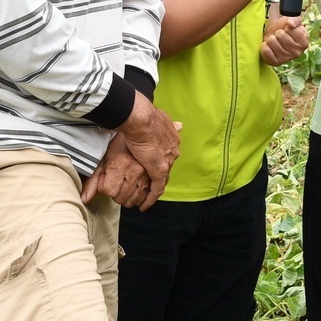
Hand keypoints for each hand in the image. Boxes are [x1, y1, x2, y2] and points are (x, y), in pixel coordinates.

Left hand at [81, 133, 150, 208]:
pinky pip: (149, 195)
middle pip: (121, 198)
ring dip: (127, 197)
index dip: (104, 186)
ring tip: (124, 185)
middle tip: (114, 181)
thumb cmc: (119, 144)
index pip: (109, 191)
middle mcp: (136, 171)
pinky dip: (141, 197)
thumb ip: (92, 180)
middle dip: (114, 193)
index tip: (105, 178)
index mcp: (122, 165)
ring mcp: (147, 174)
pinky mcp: (156, 175)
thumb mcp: (103, 160)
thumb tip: (84, 199)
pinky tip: (135, 192)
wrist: (141, 131)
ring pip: (134, 200)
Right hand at [117, 93, 180, 209]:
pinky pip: (157, 188)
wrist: (141, 119)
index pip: (167, 152)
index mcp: (172, 136)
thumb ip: (167, 124)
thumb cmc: (142, 115)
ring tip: (145, 196)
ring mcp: (167, 160)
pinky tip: (145, 205)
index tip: (154, 164)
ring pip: (162, 177)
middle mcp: (173, 148)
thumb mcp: (157, 117)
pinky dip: (151, 197)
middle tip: (148, 183)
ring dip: (154, 186)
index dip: (160, 159)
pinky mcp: (159, 170)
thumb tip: (180, 125)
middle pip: (166, 165)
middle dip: (158, 173)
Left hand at [261, 15, 308, 65]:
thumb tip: (290, 23)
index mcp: (304, 42)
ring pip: (272, 42)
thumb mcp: (293, 20)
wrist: (276, 34)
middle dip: (278, 32)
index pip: (291, 30)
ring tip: (275, 40)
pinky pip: (265, 51)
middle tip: (280, 35)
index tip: (288, 30)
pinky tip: (269, 46)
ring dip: (271, 38)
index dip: (287, 27)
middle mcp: (297, 53)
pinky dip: (265, 46)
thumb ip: (294, 19)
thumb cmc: (286, 27)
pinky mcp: (275, 62)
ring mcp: (286, 59)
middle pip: (280, 35)